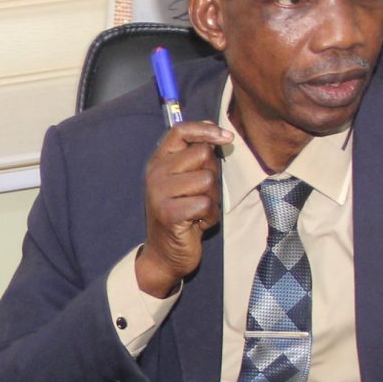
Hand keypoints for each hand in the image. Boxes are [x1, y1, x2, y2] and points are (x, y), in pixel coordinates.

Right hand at [137, 122, 232, 297]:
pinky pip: (206, 204)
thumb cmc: (181, 214)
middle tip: (200, 194)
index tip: (227, 137)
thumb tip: (214, 127)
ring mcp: (159, 193)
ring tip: (198, 210)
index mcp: (158, 162)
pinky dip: (210, 216)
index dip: (206, 129)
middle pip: (202, 154)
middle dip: (212, 174)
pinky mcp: (170, 214)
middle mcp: (155, 174)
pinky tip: (197, 223)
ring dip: (212, 198)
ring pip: (208, 180)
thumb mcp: (184, 180)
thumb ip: (195, 155)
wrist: (164, 254)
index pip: (180, 130)